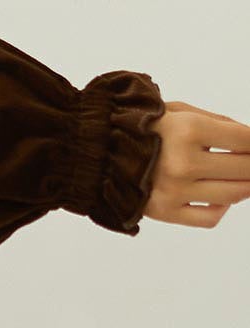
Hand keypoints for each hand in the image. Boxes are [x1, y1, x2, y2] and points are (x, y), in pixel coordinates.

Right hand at [144, 101, 249, 226]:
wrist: (93, 149)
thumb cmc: (137, 126)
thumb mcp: (177, 110)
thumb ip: (218, 122)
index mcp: (187, 130)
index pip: (246, 140)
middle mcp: (183, 162)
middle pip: (246, 168)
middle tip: (249, 161)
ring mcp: (174, 190)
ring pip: (234, 195)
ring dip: (246, 186)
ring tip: (242, 178)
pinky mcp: (165, 210)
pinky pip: (210, 217)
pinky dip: (222, 208)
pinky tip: (218, 197)